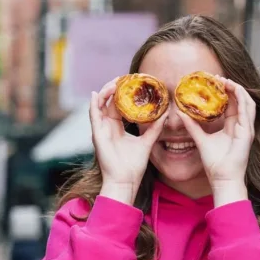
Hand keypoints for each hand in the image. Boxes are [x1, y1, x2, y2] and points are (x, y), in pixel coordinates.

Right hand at [90, 78, 167, 204]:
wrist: (126, 180)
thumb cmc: (134, 166)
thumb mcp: (147, 142)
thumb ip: (155, 128)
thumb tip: (166, 114)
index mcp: (118, 127)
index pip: (119, 105)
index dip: (123, 93)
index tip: (132, 82)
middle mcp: (108, 126)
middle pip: (109, 102)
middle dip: (115, 88)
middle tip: (124, 78)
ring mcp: (101, 130)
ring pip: (100, 105)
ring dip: (105, 92)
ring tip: (114, 83)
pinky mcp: (97, 135)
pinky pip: (93, 116)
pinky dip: (94, 104)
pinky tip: (96, 94)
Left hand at [177, 77, 255, 205]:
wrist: (222, 178)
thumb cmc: (214, 163)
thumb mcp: (200, 139)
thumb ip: (192, 126)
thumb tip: (181, 113)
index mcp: (233, 126)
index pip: (232, 103)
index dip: (225, 91)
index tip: (213, 82)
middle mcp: (242, 125)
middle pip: (240, 100)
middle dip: (231, 86)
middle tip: (217, 78)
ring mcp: (246, 128)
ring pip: (247, 102)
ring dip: (238, 89)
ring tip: (225, 80)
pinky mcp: (247, 132)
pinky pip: (247, 110)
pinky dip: (242, 98)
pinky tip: (234, 89)